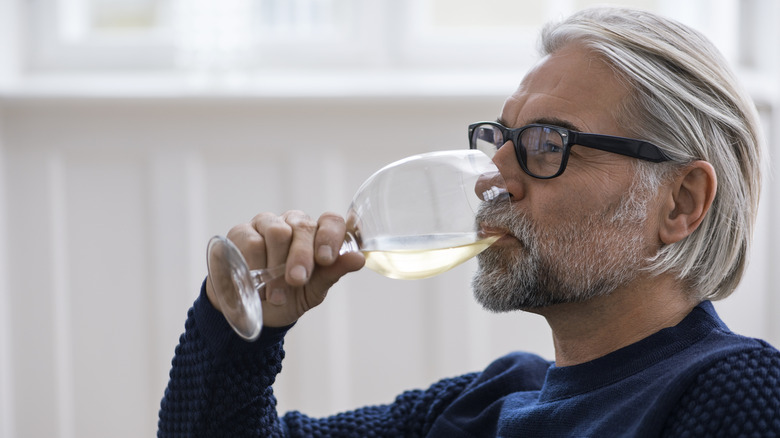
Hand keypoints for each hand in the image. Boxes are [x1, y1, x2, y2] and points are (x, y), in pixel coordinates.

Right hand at [206, 210, 364, 327]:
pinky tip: (254, 281)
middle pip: (302, 227)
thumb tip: (359, 259)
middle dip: (301, 256)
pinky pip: (250, 240)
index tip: (326, 259)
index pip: (331, 221)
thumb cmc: (289, 297)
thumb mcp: (313, 290)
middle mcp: (294, 223)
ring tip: (274, 294)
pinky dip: (254, 264)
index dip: (330, 236)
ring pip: (276, 231)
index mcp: (317, 234)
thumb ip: (333, 272)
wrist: (253, 312)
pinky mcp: (241, 231)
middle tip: (296, 281)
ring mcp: (266, 224)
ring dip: (276, 265)